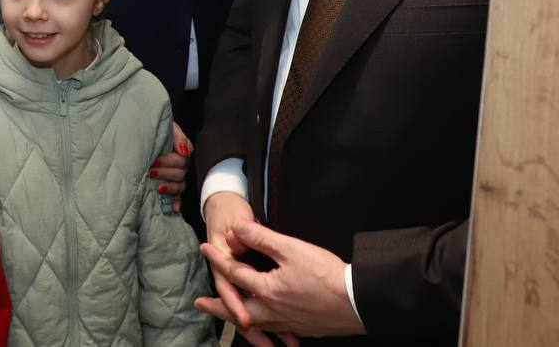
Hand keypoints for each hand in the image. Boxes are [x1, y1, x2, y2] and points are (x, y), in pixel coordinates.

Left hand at [149, 122, 191, 211]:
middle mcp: (181, 165)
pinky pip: (178, 196)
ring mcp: (176, 176)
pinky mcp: (169, 185)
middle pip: (181, 174)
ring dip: (170, 187)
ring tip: (157, 187)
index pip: (182, 160)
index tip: (154, 161)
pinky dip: (176, 202)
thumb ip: (177, 136)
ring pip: (180, 186)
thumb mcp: (167, 127)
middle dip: (166, 173)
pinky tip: (174, 208)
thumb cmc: (154, 130)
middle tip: (151, 171)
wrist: (142, 134)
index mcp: (181, 151)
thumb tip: (184, 151)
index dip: (169, 162)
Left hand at [197, 219, 363, 341]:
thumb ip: (261, 237)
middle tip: (200, 303)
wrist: (360, 301)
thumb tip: (236, 229)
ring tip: (231, 317)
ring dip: (239, 318)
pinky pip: (277, 330)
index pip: (235, 272)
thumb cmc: (327, 274)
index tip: (204, 247)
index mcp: (267, 290)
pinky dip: (266, 329)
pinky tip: (268, 328)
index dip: (218, 258)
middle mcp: (274, 311)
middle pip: (237, 309)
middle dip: (218, 305)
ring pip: (257, 323)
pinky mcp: (305, 328)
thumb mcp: (291, 248)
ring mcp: (290, 323)